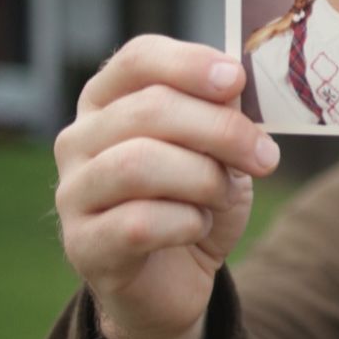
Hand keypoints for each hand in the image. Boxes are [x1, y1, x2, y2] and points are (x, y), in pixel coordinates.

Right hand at [53, 36, 279, 338]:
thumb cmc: (193, 200)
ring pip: (140, 163)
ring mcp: (73, 192)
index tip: (237, 80)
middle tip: (265, 156)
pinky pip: (140, 222)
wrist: (175, 279)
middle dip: (221, 130)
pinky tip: (197, 227)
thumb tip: (234, 83)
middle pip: (149, 109)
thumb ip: (222, 113)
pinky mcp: (83, 245)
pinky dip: (187, 223)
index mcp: (108, 101)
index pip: (138, 59)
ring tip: (221, 196)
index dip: (190, 63)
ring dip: (203, 179)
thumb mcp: (218, 150)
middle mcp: (78, 139)